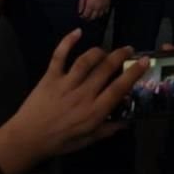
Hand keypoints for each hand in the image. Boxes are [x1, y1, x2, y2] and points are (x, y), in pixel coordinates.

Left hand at [0, 29, 147, 160]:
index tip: (144, 62)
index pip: (119, 88)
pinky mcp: (49, 77)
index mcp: (95, 112)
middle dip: (119, 56)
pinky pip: (59, 56)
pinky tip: (77, 32)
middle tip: (129, 49)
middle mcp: (83, 95)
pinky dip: (67, 42)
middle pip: (105, 70)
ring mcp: (65, 84)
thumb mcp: (88, 140)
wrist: (28, 137)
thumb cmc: (60, 141)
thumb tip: (126, 121)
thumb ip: (108, 129)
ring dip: (99, 51)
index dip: (133, 73)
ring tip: (107, 49)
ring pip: (85, 61)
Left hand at [78, 0, 110, 20]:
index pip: (86, 15)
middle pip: (93, 17)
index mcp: (90, 5)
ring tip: (92, 14)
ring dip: (95, 16)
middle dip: (88, 18)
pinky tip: (99, 11)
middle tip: (86, 17)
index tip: (81, 16)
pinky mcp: (108, 5)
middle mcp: (97, 8)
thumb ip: (81, 3)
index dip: (83, 16)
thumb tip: (79, 11)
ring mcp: (103, 7)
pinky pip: (105, 12)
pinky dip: (102, 13)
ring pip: (99, 16)